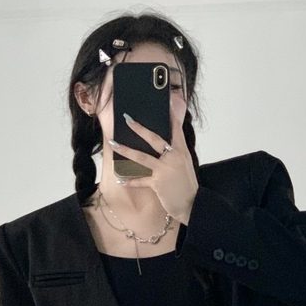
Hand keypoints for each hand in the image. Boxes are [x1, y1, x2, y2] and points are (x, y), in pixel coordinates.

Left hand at [109, 101, 197, 223]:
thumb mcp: (184, 165)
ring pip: (141, 157)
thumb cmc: (186, 184)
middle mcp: (173, 158)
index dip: (170, 115)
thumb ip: (174, 153)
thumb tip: (160, 145)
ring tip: (113, 144)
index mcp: (181, 151)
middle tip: (127, 119)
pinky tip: (120, 178)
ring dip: (125, 150)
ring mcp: (165, 170)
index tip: (165, 101)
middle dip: (139, 128)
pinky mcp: (158, 183)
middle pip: (154, 139)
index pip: (175, 129)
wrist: (192, 204)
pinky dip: (129, 181)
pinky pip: (140, 180)